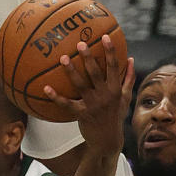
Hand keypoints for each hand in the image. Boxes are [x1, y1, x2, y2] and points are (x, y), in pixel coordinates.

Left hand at [46, 36, 135, 156]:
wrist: (108, 140)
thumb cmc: (116, 115)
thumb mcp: (125, 97)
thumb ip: (128, 78)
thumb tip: (130, 58)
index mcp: (115, 89)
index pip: (114, 67)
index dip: (110, 51)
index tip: (105, 36)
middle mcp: (105, 95)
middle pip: (95, 73)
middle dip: (88, 57)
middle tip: (80, 43)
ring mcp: (93, 105)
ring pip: (80, 85)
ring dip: (71, 71)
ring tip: (63, 58)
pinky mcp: (81, 114)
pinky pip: (66, 104)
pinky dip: (56, 97)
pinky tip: (45, 88)